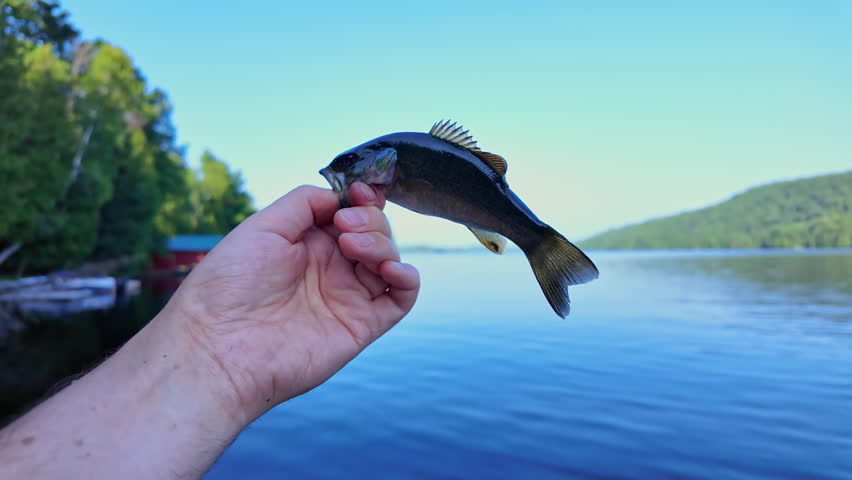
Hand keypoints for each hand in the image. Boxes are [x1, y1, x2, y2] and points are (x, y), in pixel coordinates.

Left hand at [165, 182, 418, 420]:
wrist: (217, 347)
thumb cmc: (229, 286)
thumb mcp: (262, 226)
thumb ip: (305, 203)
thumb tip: (340, 197)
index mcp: (308, 244)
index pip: (352, 215)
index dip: (362, 199)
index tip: (359, 192)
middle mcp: (331, 269)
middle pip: (375, 233)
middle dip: (370, 220)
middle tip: (344, 228)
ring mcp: (347, 297)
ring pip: (389, 260)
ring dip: (382, 244)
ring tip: (352, 246)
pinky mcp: (361, 326)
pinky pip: (401, 299)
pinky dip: (408, 279)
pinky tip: (393, 269)